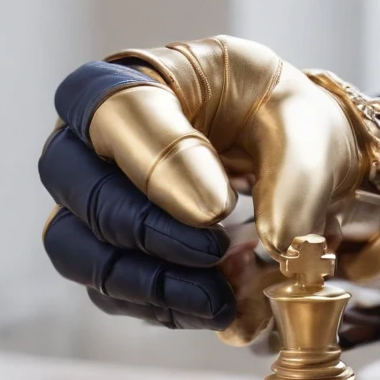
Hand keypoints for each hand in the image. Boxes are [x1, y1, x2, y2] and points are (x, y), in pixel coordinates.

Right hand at [41, 37, 370, 341]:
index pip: (119, 109)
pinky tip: (210, 305)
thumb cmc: (285, 121)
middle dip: (142, 226)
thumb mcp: (307, 127)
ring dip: (141, 279)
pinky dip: (155, 304)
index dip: (161, 163)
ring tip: (214, 297)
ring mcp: (89, 191)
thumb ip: (295, 179)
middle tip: (213, 248)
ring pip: (72, 243)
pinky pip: (103, 286)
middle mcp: (94, 131)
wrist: (291, 156)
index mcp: (145, 74)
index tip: (219, 208)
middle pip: (73, 178)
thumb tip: (277, 243)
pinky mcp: (103, 248)